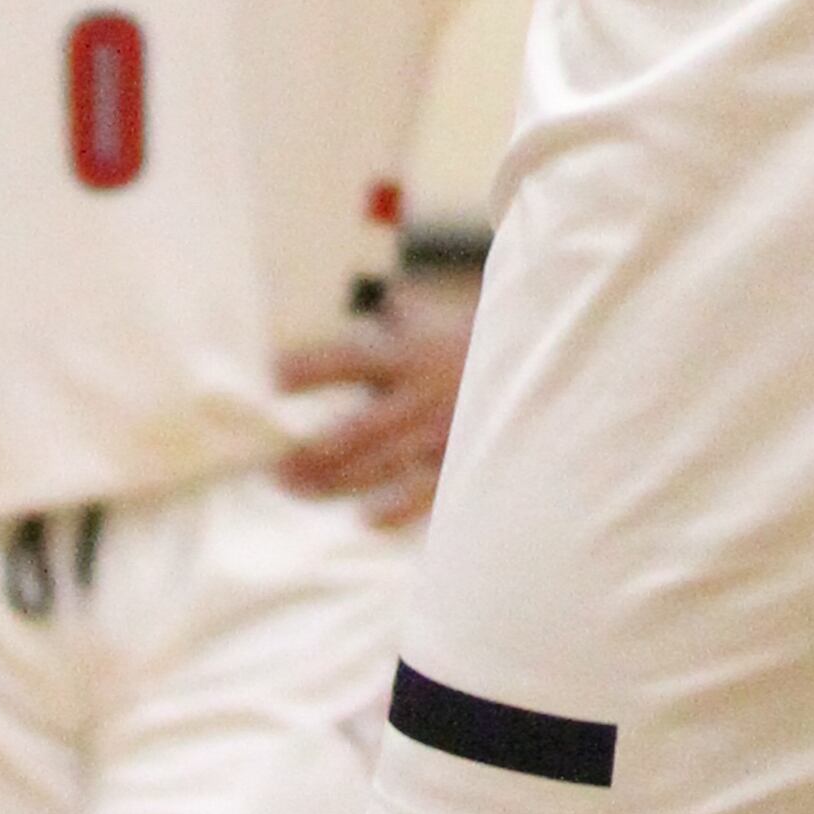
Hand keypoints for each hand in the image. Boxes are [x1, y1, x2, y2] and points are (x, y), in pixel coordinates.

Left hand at [276, 290, 474, 528]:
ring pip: (377, 466)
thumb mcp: (433, 319)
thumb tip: (356, 296)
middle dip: (311, 450)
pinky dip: (394, 508)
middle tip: (272, 463)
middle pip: (355, 429)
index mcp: (409, 354)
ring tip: (294, 487)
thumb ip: (395, 315)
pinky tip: (364, 517)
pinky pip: (423, 493)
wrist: (540, 362)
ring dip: (332, 480)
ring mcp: (438, 434)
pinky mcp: (457, 462)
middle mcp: (419, 396)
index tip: (273, 377)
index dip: (310, 369)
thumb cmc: (475, 341)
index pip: (348, 360)